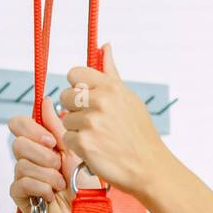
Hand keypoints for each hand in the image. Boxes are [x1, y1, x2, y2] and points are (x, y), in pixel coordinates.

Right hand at [8, 96, 79, 212]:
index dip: (31, 128)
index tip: (51, 140)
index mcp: (41, 144)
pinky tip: (51, 194)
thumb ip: (57, 126)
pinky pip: (20, 183)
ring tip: (61, 183)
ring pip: (21, 164)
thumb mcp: (74, 150)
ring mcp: (23, 177)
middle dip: (43, 155)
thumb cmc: (85, 185)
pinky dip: (40, 188)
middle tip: (58, 164)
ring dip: (47, 174)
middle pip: (17, 143)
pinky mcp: (20, 196)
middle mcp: (30, 158)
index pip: (18, 125)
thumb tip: (46, 101)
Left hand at [58, 43, 164, 198]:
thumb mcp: (129, 98)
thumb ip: (111, 73)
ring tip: (98, 137)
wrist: (148, 167)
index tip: (84, 98)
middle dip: (74, 110)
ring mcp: (91, 122)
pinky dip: (78, 147)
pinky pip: (67, 139)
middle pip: (64, 96)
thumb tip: (104, 46)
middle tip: (92, 122)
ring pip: (65, 120)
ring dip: (76, 130)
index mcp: (111, 87)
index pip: (74, 73)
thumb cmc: (139, 133)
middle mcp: (100, 101)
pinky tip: (95, 149)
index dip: (76, 86)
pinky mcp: (84, 143)